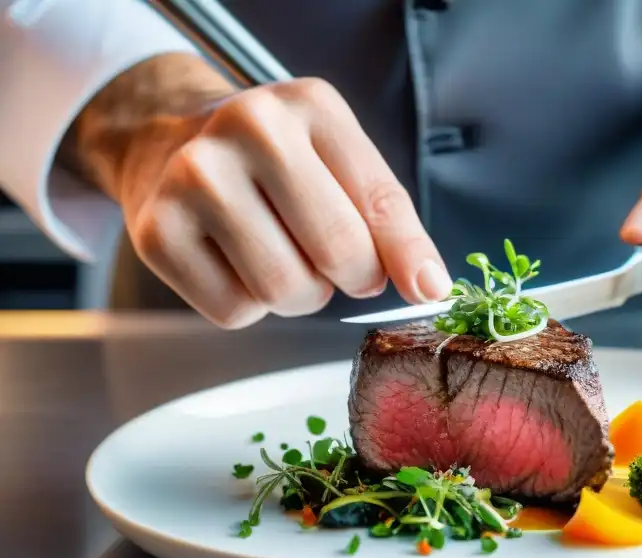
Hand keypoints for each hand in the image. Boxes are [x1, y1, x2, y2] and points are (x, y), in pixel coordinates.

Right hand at [97, 62, 450, 327]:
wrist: (166, 143)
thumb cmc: (272, 165)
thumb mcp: (338, 162)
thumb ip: (389, 220)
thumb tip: (430, 287)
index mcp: (310, 106)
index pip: (381, 202)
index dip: (408, 257)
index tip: (425, 288)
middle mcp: (248, 129)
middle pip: (337, 253)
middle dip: (349, 276)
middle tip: (331, 259)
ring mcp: (194, 178)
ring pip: (285, 290)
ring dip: (297, 294)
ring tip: (278, 253)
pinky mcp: (156, 230)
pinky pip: (234, 311)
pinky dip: (246, 305)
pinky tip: (233, 261)